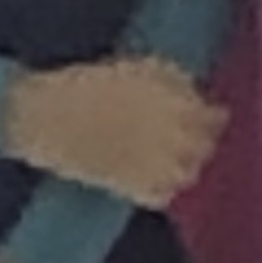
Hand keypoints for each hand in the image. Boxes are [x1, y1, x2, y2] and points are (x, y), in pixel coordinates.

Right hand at [2, 56, 225, 209]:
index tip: (209, 113)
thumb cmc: (92, 85)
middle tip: (193, 135)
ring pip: (187, 173)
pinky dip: (164, 187)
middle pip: (204, 147)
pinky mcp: (130, 187)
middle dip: (202, 141)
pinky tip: (155, 176)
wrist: (48, 116)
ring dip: (186, 165)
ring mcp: (151, 164)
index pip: (213, 118)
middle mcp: (169, 135)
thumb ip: (174, 81)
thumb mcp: (140, 68)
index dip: (213, 116)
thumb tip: (197, 92)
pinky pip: (162, 194)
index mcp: (172, 102)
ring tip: (174, 156)